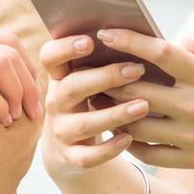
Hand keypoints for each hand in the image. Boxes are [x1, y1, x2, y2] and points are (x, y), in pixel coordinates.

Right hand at [39, 34, 149, 181]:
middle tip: (136, 69)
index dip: (65, 47)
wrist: (69, 149)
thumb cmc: (89, 102)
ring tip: (143, 106)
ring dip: (115, 114)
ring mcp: (61, 131)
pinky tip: (129, 138)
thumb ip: (102, 61)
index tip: (90, 41)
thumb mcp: (88, 80)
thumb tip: (137, 35)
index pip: (50, 56)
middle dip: (105, 77)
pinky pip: (88, 156)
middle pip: (72, 86)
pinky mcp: (71, 158)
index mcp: (60, 77)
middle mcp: (56, 102)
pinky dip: (109, 149)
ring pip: (83, 123)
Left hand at [95, 29, 193, 170]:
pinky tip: (119, 127)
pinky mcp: (192, 159)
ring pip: (137, 124)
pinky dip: (129, 140)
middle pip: (138, 90)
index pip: (159, 53)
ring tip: (97, 97)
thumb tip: (170, 41)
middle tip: (90, 66)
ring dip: (112, 110)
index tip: (105, 32)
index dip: (129, 41)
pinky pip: (149, 153)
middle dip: (109, 77)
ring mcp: (192, 136)